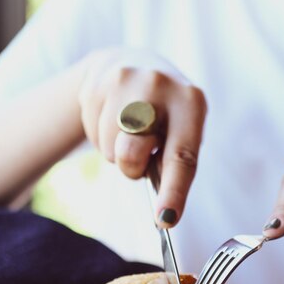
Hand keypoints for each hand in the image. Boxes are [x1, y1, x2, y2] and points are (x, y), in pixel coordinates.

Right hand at [79, 49, 207, 226]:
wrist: (127, 64)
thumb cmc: (161, 115)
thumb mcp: (178, 131)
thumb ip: (172, 162)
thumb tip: (164, 211)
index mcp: (190, 102)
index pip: (181, 156)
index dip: (173, 191)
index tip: (166, 220)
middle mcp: (160, 85)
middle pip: (132, 153)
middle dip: (130, 166)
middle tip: (138, 155)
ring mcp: (125, 80)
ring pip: (110, 148)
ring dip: (115, 150)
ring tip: (126, 129)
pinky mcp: (96, 82)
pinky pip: (92, 133)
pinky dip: (101, 135)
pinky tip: (111, 115)